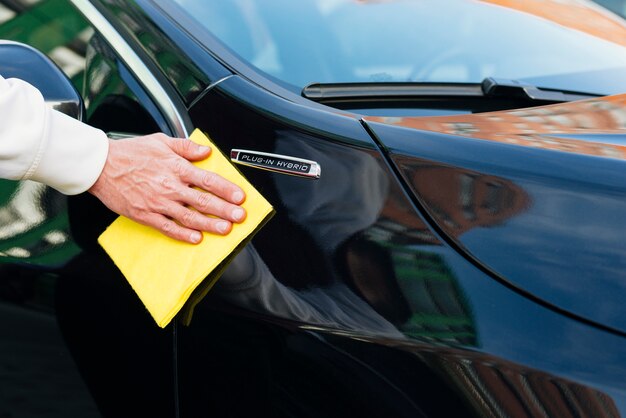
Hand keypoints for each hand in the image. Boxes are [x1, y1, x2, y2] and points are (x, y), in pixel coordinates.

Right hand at [88, 133, 245, 243]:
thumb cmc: (129, 153)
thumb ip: (186, 146)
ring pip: (189, 216)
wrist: (99, 166)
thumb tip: (205, 151)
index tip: (239, 196)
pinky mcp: (146, 215)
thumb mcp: (160, 141)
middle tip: (239, 216)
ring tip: (225, 229)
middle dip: (224, 210)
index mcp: (175, 167)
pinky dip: (183, 234)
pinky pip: (168, 227)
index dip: (226, 189)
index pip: (208, 179)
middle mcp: (169, 186)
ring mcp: (158, 202)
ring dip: (209, 224)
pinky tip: (196, 238)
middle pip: (203, 201)